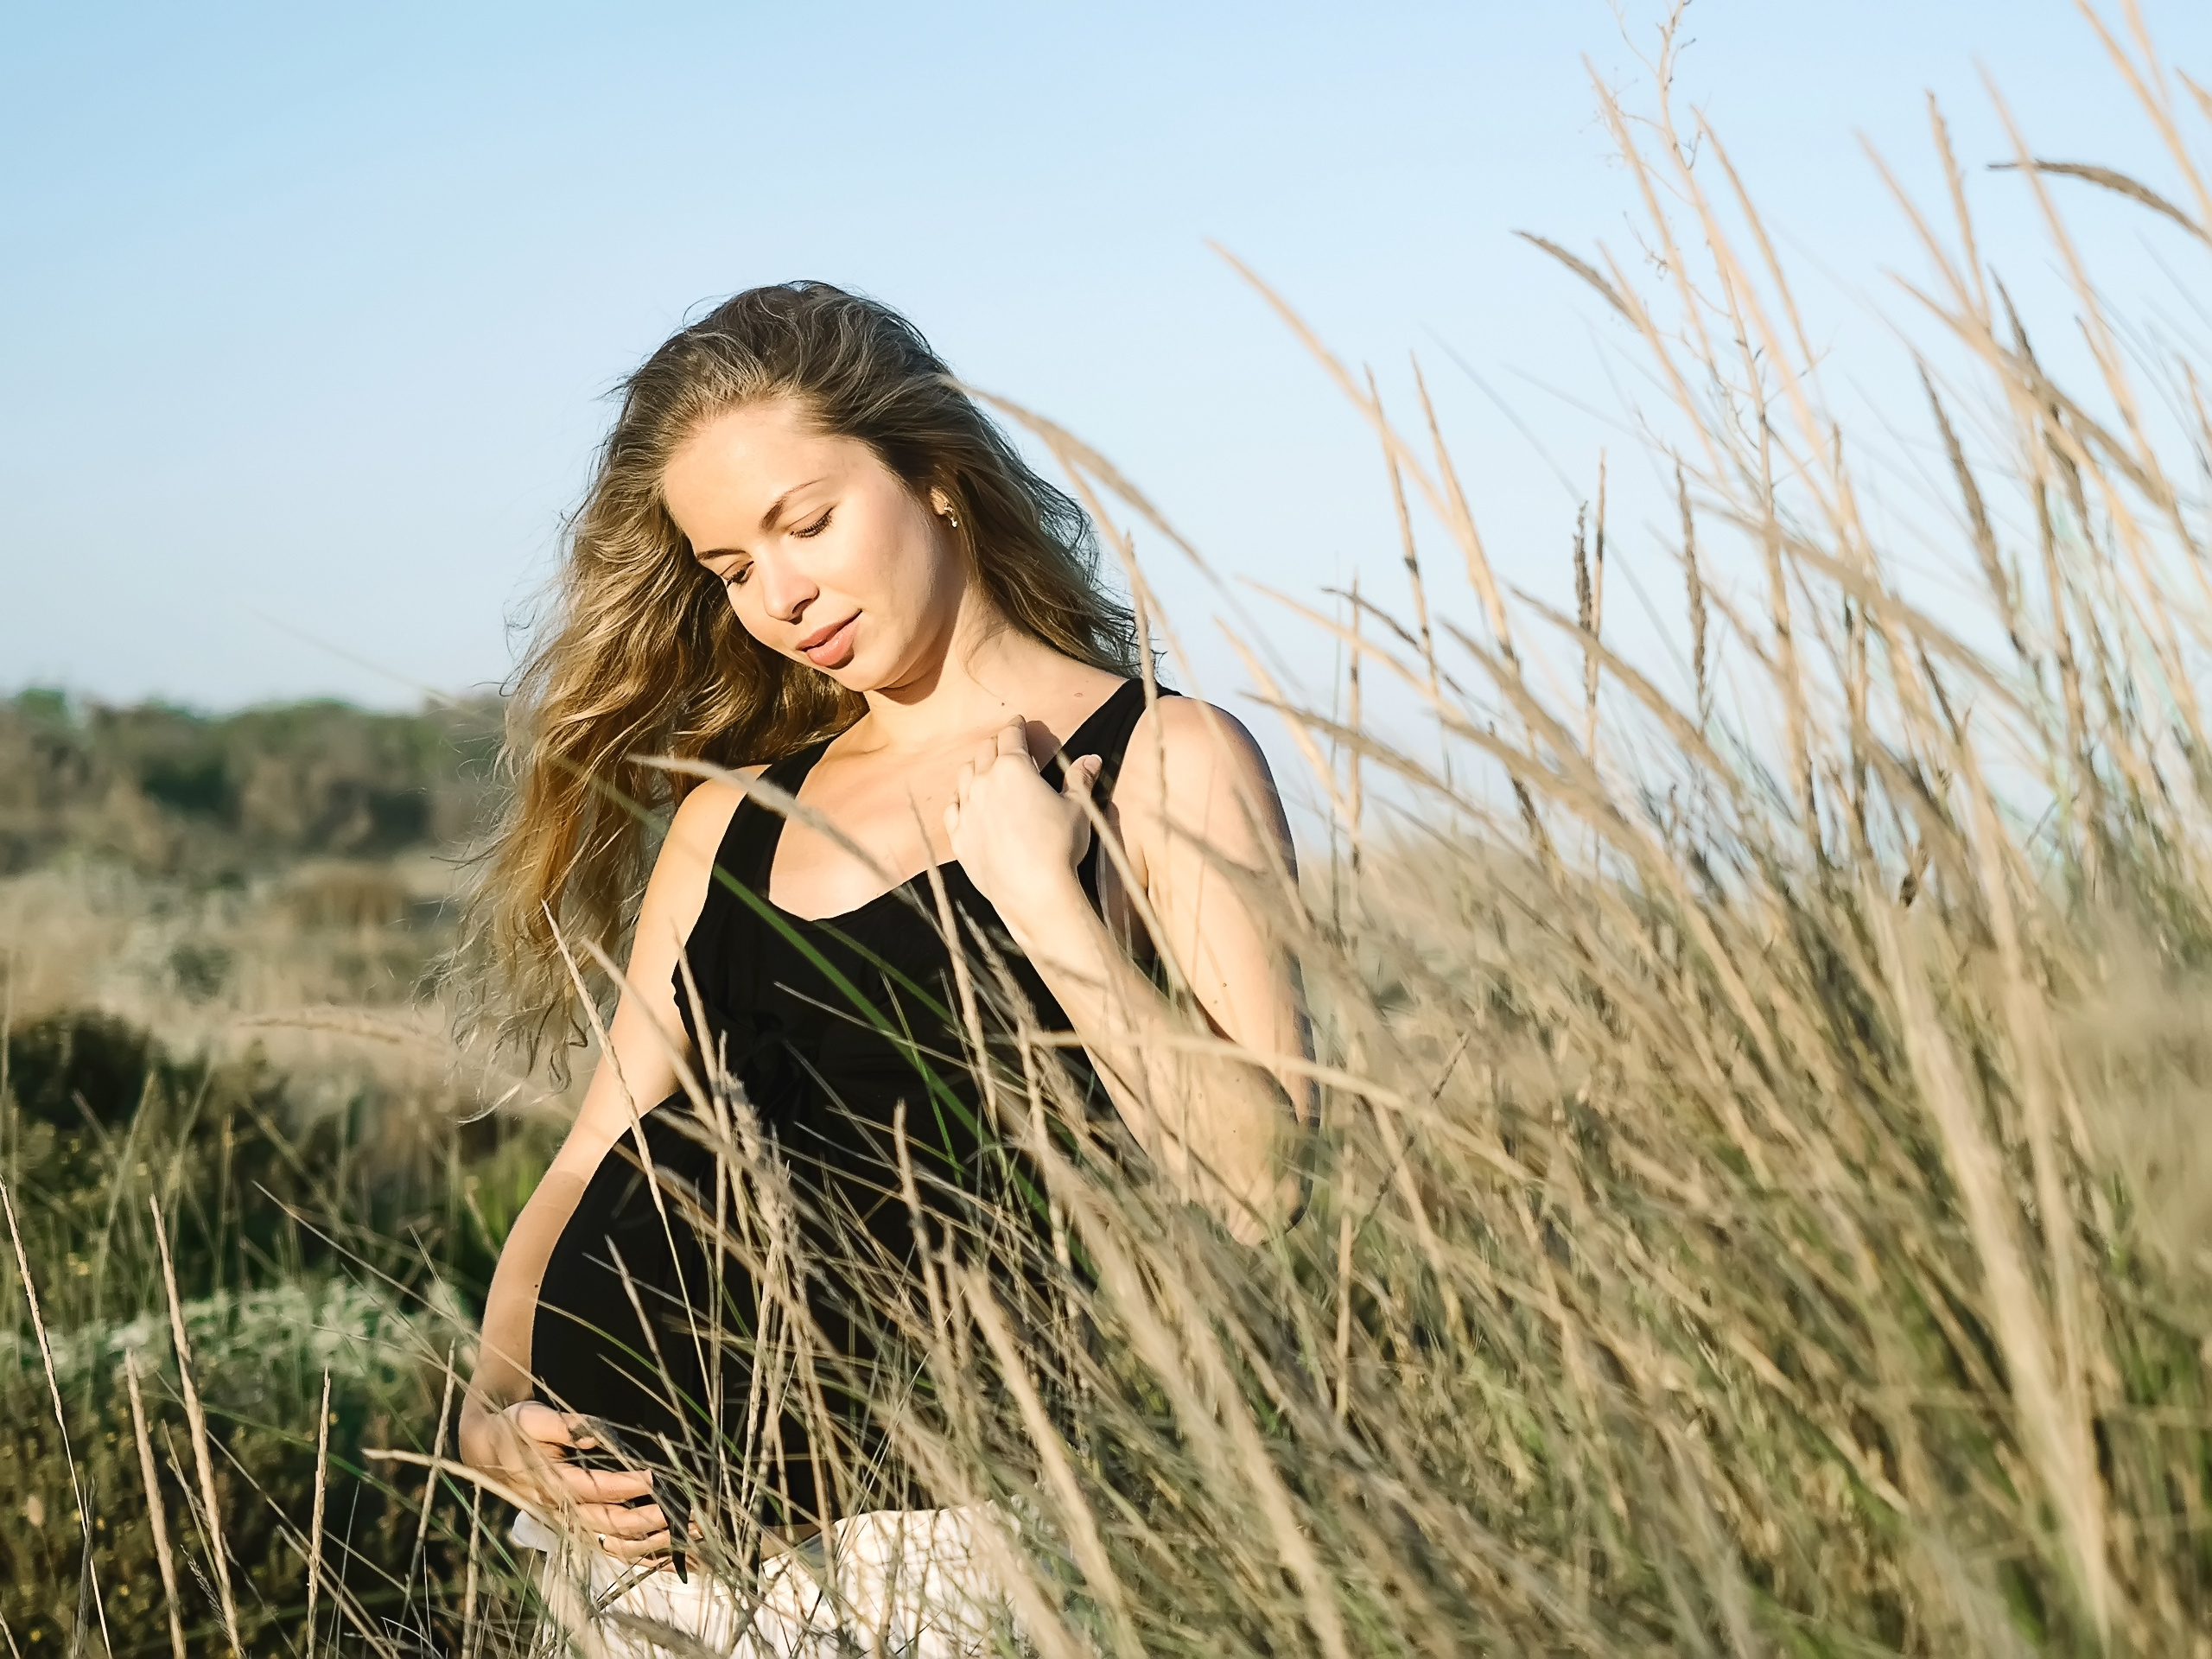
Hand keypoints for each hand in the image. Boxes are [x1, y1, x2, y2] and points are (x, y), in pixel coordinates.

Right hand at [461, 1400, 674, 1563]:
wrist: (488, 1451)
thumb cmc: (515, 1429)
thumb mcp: (533, 1418)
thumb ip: (564, 1426)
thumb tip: (594, 1436)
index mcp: (551, 1483)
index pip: (595, 1489)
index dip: (626, 1485)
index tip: (653, 1477)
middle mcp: (559, 1509)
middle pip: (607, 1523)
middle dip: (644, 1521)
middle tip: (676, 1513)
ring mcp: (565, 1521)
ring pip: (608, 1542)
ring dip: (643, 1543)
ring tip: (676, 1535)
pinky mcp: (572, 1525)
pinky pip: (605, 1546)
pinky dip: (633, 1552)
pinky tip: (661, 1551)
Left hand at [944, 718, 1102, 935]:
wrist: (1033, 891)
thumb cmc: (1060, 846)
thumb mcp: (1077, 809)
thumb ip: (1079, 780)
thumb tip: (1091, 760)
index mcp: (1014, 768)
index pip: (1011, 736)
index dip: (1016, 726)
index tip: (1019, 723)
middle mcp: (984, 782)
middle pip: (985, 752)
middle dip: (997, 744)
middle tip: (1006, 744)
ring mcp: (967, 809)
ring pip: (965, 775)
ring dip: (975, 767)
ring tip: (985, 768)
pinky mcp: (959, 836)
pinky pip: (953, 808)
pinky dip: (960, 798)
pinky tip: (965, 800)